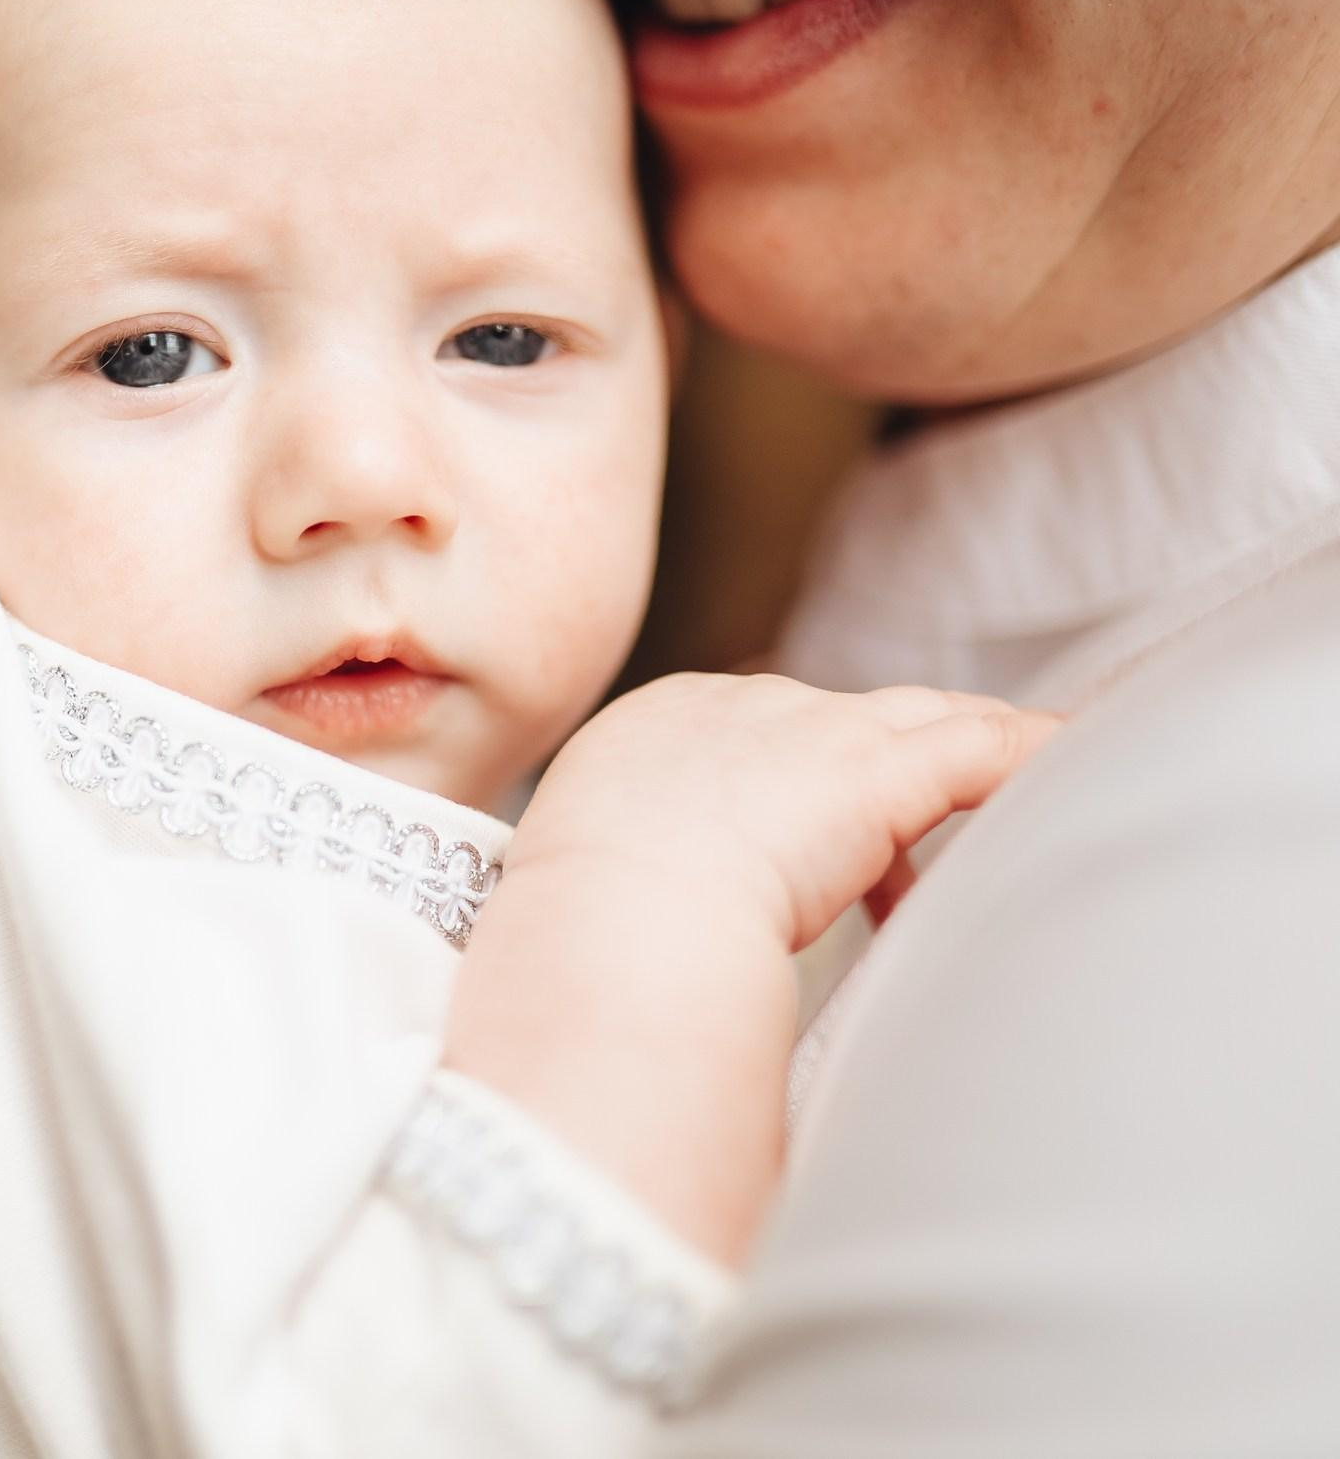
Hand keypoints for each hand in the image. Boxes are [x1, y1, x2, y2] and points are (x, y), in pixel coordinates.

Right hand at [443, 674, 1059, 1263]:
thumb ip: (642, 882)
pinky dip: (1029, 753)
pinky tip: (1070, 761)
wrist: (617, 917)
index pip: (756, 733)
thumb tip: (640, 950)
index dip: (802, 776)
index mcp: (656, 729)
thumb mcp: (600, 883)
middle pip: (842, 716)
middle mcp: (736, 708)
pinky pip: (981, 748)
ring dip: (972, 749)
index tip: (825, 831)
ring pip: (918, 722)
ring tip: (1024, 770)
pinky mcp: (876, 771)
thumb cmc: (589, 931)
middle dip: (893, 751)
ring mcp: (810, 730)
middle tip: (937, 793)